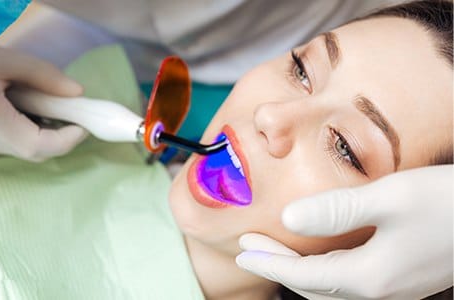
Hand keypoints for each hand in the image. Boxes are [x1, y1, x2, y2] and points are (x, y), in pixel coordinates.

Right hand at [0, 46, 87, 160]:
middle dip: (58, 135)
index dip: (67, 140)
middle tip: (68, 113)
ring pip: (21, 149)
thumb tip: (76, 93)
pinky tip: (17, 112)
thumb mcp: (2, 59)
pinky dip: (22, 132)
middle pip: (33, 150)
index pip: (37, 145)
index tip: (83, 125)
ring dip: (39, 132)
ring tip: (35, 105)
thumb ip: (43, 75)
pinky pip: (7, 147)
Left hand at [236, 165, 452, 298]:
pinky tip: (316, 255)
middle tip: (248, 251)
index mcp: (370, 277)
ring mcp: (392, 288)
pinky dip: (322, 271)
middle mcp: (379, 291)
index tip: (242, 253)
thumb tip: (289, 217)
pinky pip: (348, 282)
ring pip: (330, 287)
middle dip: (277, 267)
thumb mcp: (389, 199)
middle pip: (313, 285)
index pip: (303, 276)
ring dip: (298, 270)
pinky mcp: (401, 278)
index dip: (269, 264)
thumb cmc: (446, 203)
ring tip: (273, 253)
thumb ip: (336, 210)